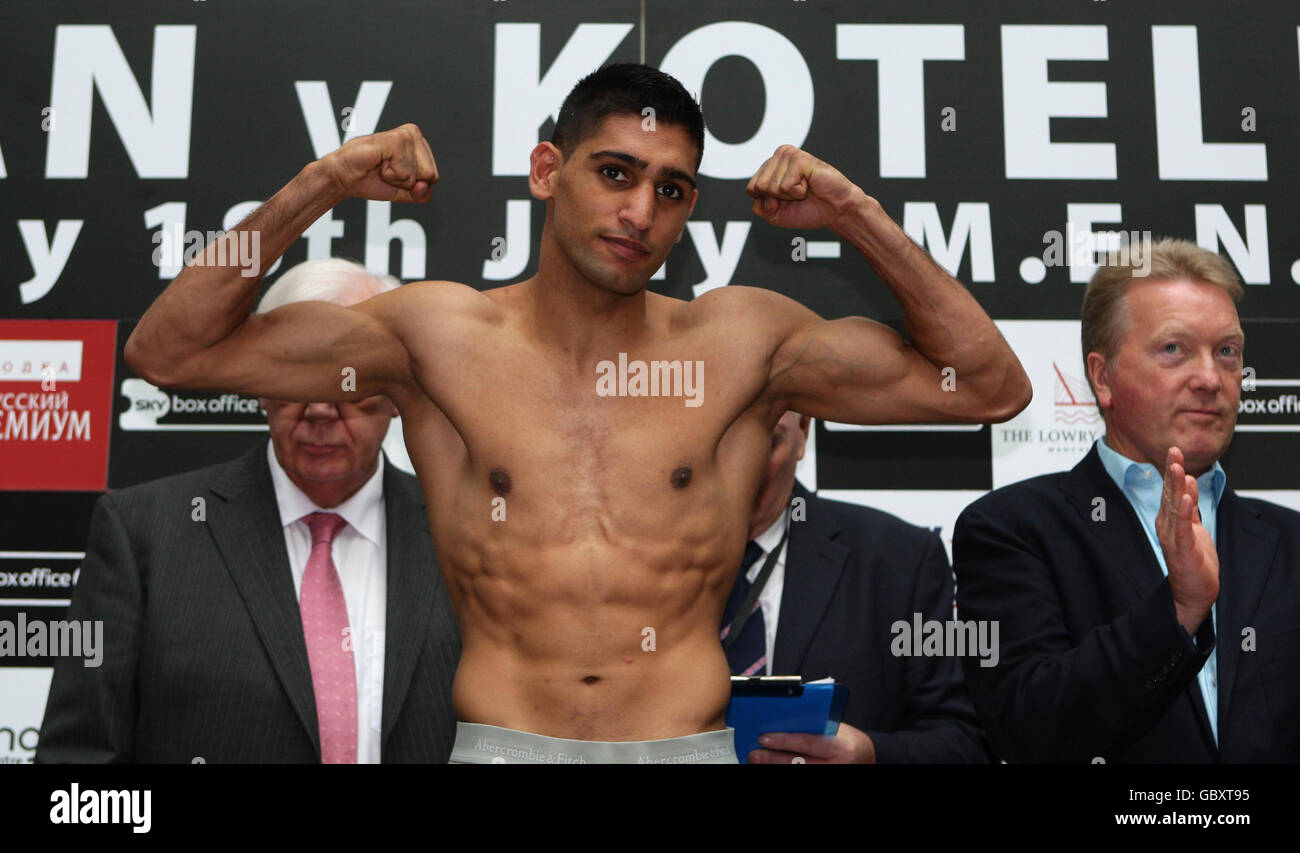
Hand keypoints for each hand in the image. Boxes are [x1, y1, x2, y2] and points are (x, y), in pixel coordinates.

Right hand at [323, 124, 438, 202]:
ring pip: (418, 175)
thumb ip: (422, 194)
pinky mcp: (396, 139)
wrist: (345, 177)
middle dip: (407, 182)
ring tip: (382, 166)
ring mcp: (406, 135)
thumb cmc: (371, 179)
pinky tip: (379, 162)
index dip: (413, 185)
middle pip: (431, 175)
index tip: (394, 175)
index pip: (434, 177)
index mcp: (419, 143)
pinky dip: (390, 175)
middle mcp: (414, 134)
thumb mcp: (405, 192)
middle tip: (387, 170)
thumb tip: (424, 186)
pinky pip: (405, 172)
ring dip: (397, 178)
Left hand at [746, 145, 863, 230]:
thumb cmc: (808, 209)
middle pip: (759, 187)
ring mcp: (788, 155)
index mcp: (770, 167)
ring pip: (771, 186)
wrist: (835, 210)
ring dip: (790, 195)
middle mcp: (778, 156)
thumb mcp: (774, 215)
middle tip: (797, 194)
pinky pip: (785, 186)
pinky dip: (798, 192)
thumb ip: (759, 207)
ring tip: (805, 189)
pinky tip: (809, 185)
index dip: (769, 202)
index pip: (751, 189)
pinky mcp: (799, 158)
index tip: (786, 200)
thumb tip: (762, 192)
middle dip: (778, 199)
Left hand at [747, 721, 876, 763]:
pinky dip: (783, 771)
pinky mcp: (824, 780)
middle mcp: (836, 765)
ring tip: (757, 761)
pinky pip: (801, 776)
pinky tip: (771, 767)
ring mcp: (830, 774)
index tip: (764, 738)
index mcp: (840, 747)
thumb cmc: (847, 740)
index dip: (784, 741)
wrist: (866, 758)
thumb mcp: (836, 728)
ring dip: (774, 767)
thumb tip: (782, 719)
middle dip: (772, 758)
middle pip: (798, 763)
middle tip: (754, 753)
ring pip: (797, 771)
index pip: (808, 743)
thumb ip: (814, 725)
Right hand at [1157, 446, 1218, 632]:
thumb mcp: (1194, 527)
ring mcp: (1173, 538)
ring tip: (1178, 469)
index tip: (1174, 450)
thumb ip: (1189, 505)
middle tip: (1173, 451)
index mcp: (1169, 519)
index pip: (1170, 491)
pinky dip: (1184, 514)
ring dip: (1175, 488)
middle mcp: (1167, 526)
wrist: (1193, 593)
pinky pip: (1184, 530)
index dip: (1172, 470)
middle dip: (1172, 472)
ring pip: (1174, 508)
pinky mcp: (1183, 551)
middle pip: (1169, 495)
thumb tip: (1187, 479)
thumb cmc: (1194, 561)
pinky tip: (1187, 500)